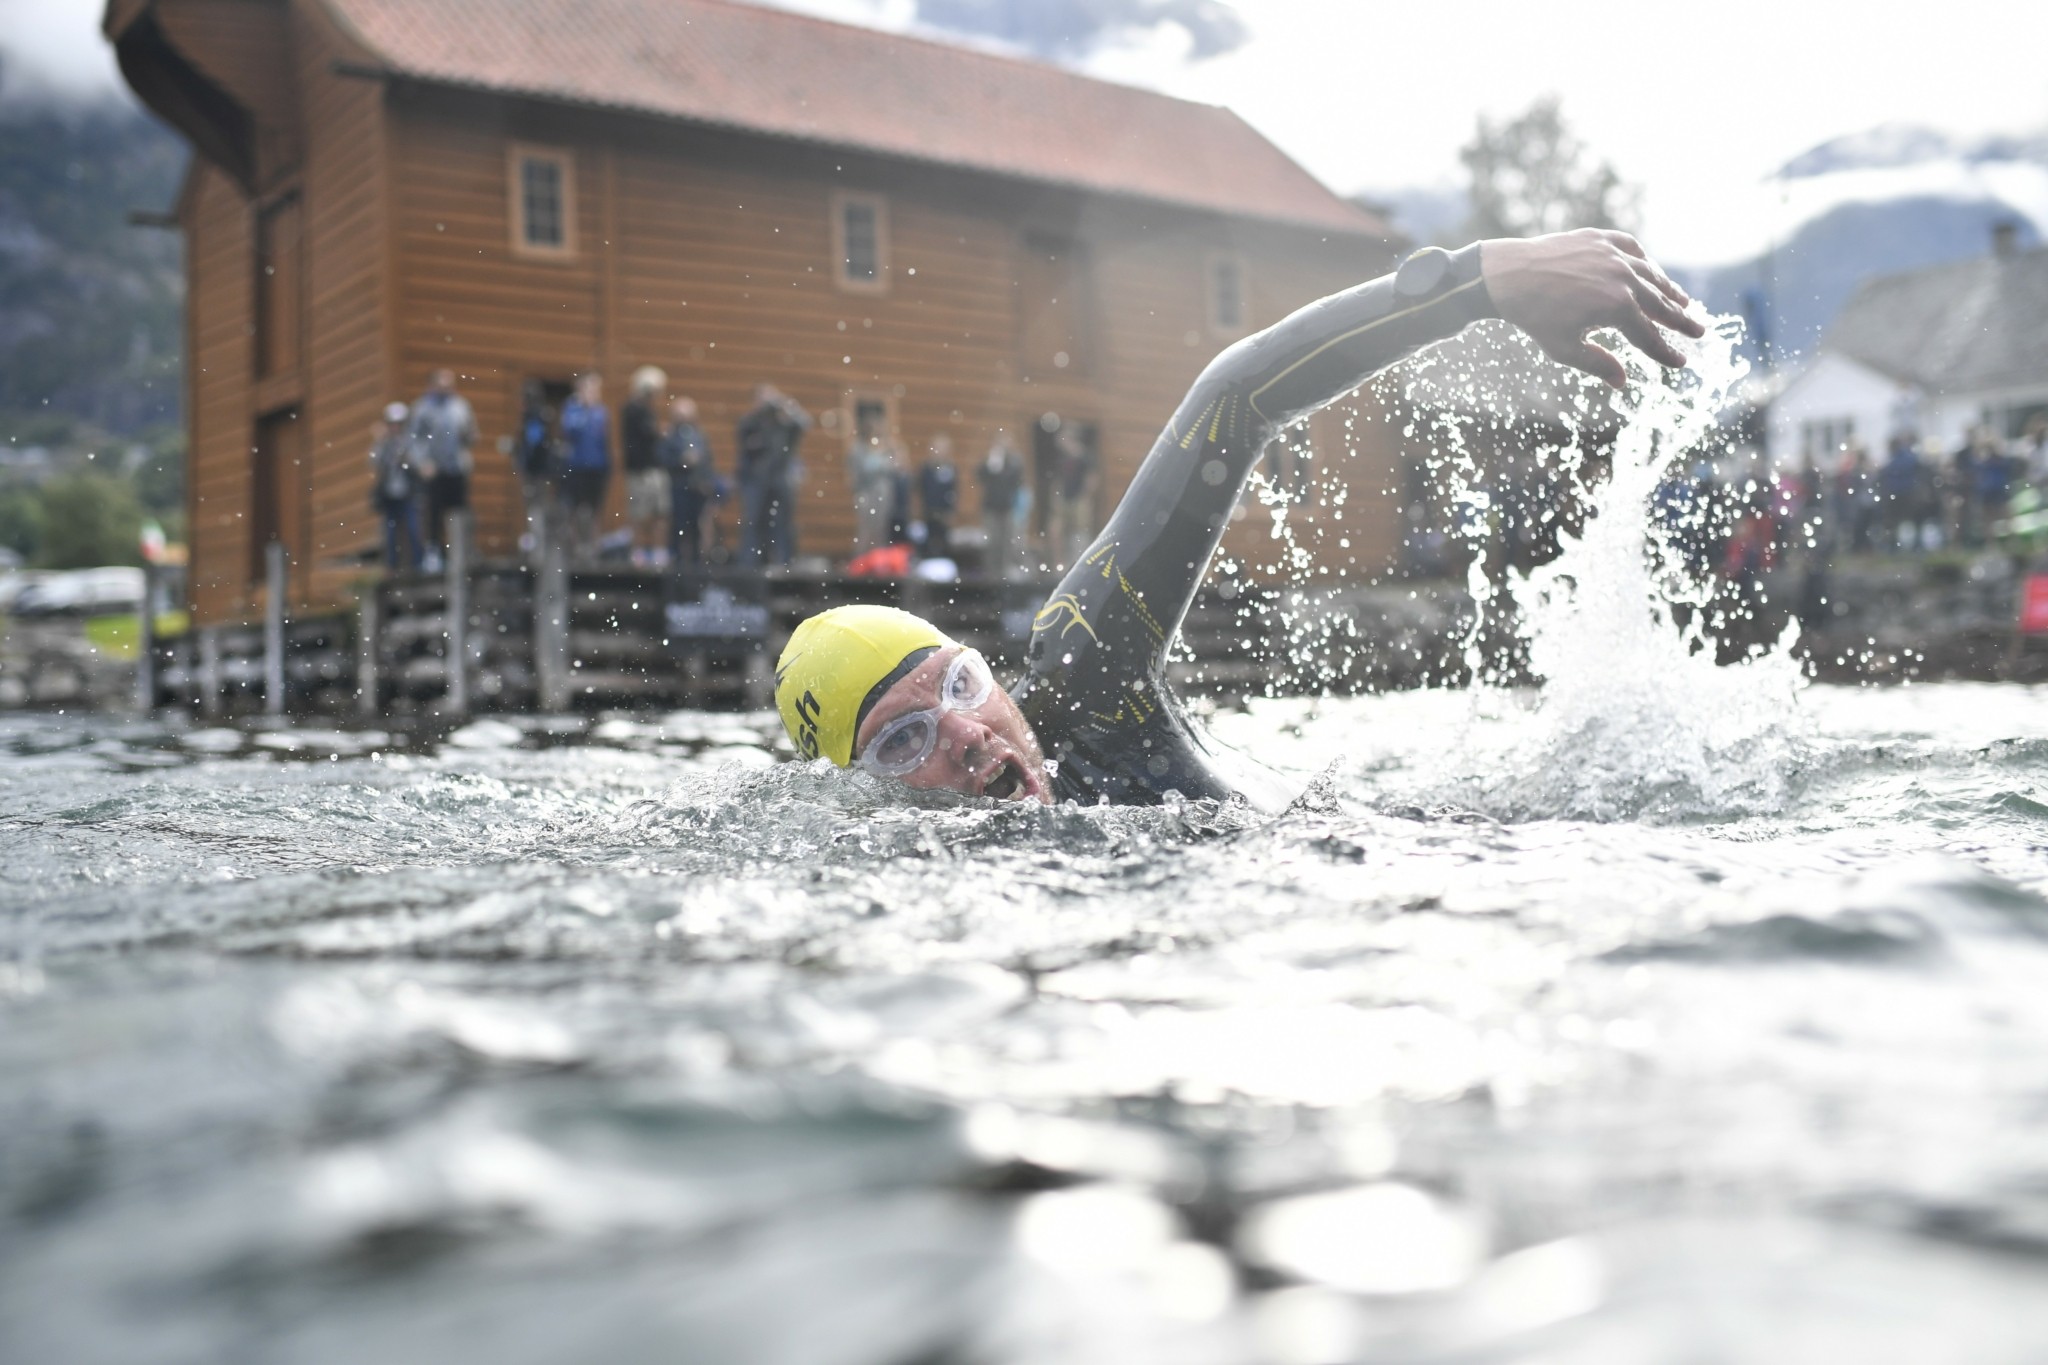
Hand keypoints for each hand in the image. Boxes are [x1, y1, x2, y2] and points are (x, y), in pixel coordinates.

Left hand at [1480, 229, 1705, 388]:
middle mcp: (1623, 278)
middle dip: (1681, 321)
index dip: (1666, 352)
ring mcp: (1613, 254)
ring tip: (1684, 302)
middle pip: (1660, 304)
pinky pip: (1632, 249)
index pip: (1649, 336)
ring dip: (1669, 290)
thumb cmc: (1533, 316)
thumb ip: (1597, 364)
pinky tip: (1653, 272)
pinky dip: (1645, 262)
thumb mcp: (1564, 348)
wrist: (1507, 275)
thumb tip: (1622, 382)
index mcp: (1617, 308)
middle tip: (1699, 331)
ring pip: (1651, 274)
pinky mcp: (1600, 238)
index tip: (1680, 363)